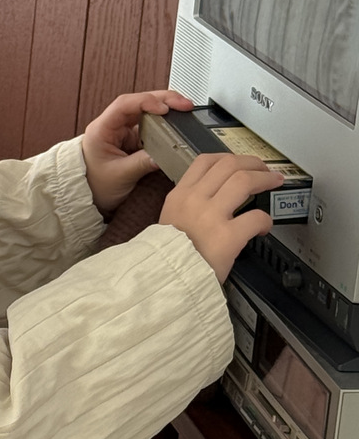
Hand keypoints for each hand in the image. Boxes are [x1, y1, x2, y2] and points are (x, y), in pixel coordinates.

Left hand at [82, 90, 193, 215]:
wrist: (86, 196)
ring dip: (165, 111)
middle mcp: (112, 125)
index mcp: (102, 129)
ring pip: (146, 112)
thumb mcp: (120, 176)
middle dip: (163, 101)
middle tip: (184, 105)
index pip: (124, 104)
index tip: (165, 109)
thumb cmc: (93, 185)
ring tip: (184, 112)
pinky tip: (175, 126)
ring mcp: (122, 131)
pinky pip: (150, 127)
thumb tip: (165, 154)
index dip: (147, 101)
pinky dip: (163, 125)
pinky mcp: (131, 140)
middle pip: (139, 103)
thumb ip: (143, 163)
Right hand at [159, 153, 282, 281]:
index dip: (229, 158)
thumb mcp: (169, 222)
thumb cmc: (168, 257)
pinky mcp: (227, 237)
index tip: (241, 164)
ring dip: (264, 179)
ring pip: (244, 180)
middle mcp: (194, 200)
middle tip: (264, 171)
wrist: (164, 281)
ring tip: (273, 184)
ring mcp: (211, 217)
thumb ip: (188, 206)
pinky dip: (265, 220)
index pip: (205, 161)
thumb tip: (211, 199)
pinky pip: (255, 217)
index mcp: (180, 196)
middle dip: (253, 164)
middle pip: (230, 165)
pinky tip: (264, 227)